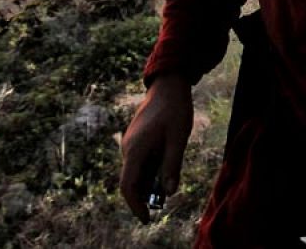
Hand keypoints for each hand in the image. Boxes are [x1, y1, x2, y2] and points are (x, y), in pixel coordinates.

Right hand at [119, 74, 193, 222]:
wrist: (167, 85)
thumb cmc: (175, 110)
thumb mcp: (178, 139)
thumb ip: (172, 165)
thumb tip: (169, 192)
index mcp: (135, 150)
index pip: (128, 185)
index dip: (135, 205)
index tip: (146, 219)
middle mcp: (128, 148)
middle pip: (131, 181)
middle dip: (143, 197)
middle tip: (161, 205)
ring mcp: (130, 143)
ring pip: (135, 172)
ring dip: (147, 184)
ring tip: (165, 188)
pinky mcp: (136, 140)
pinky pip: (139, 162)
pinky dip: (149, 172)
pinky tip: (163, 171)